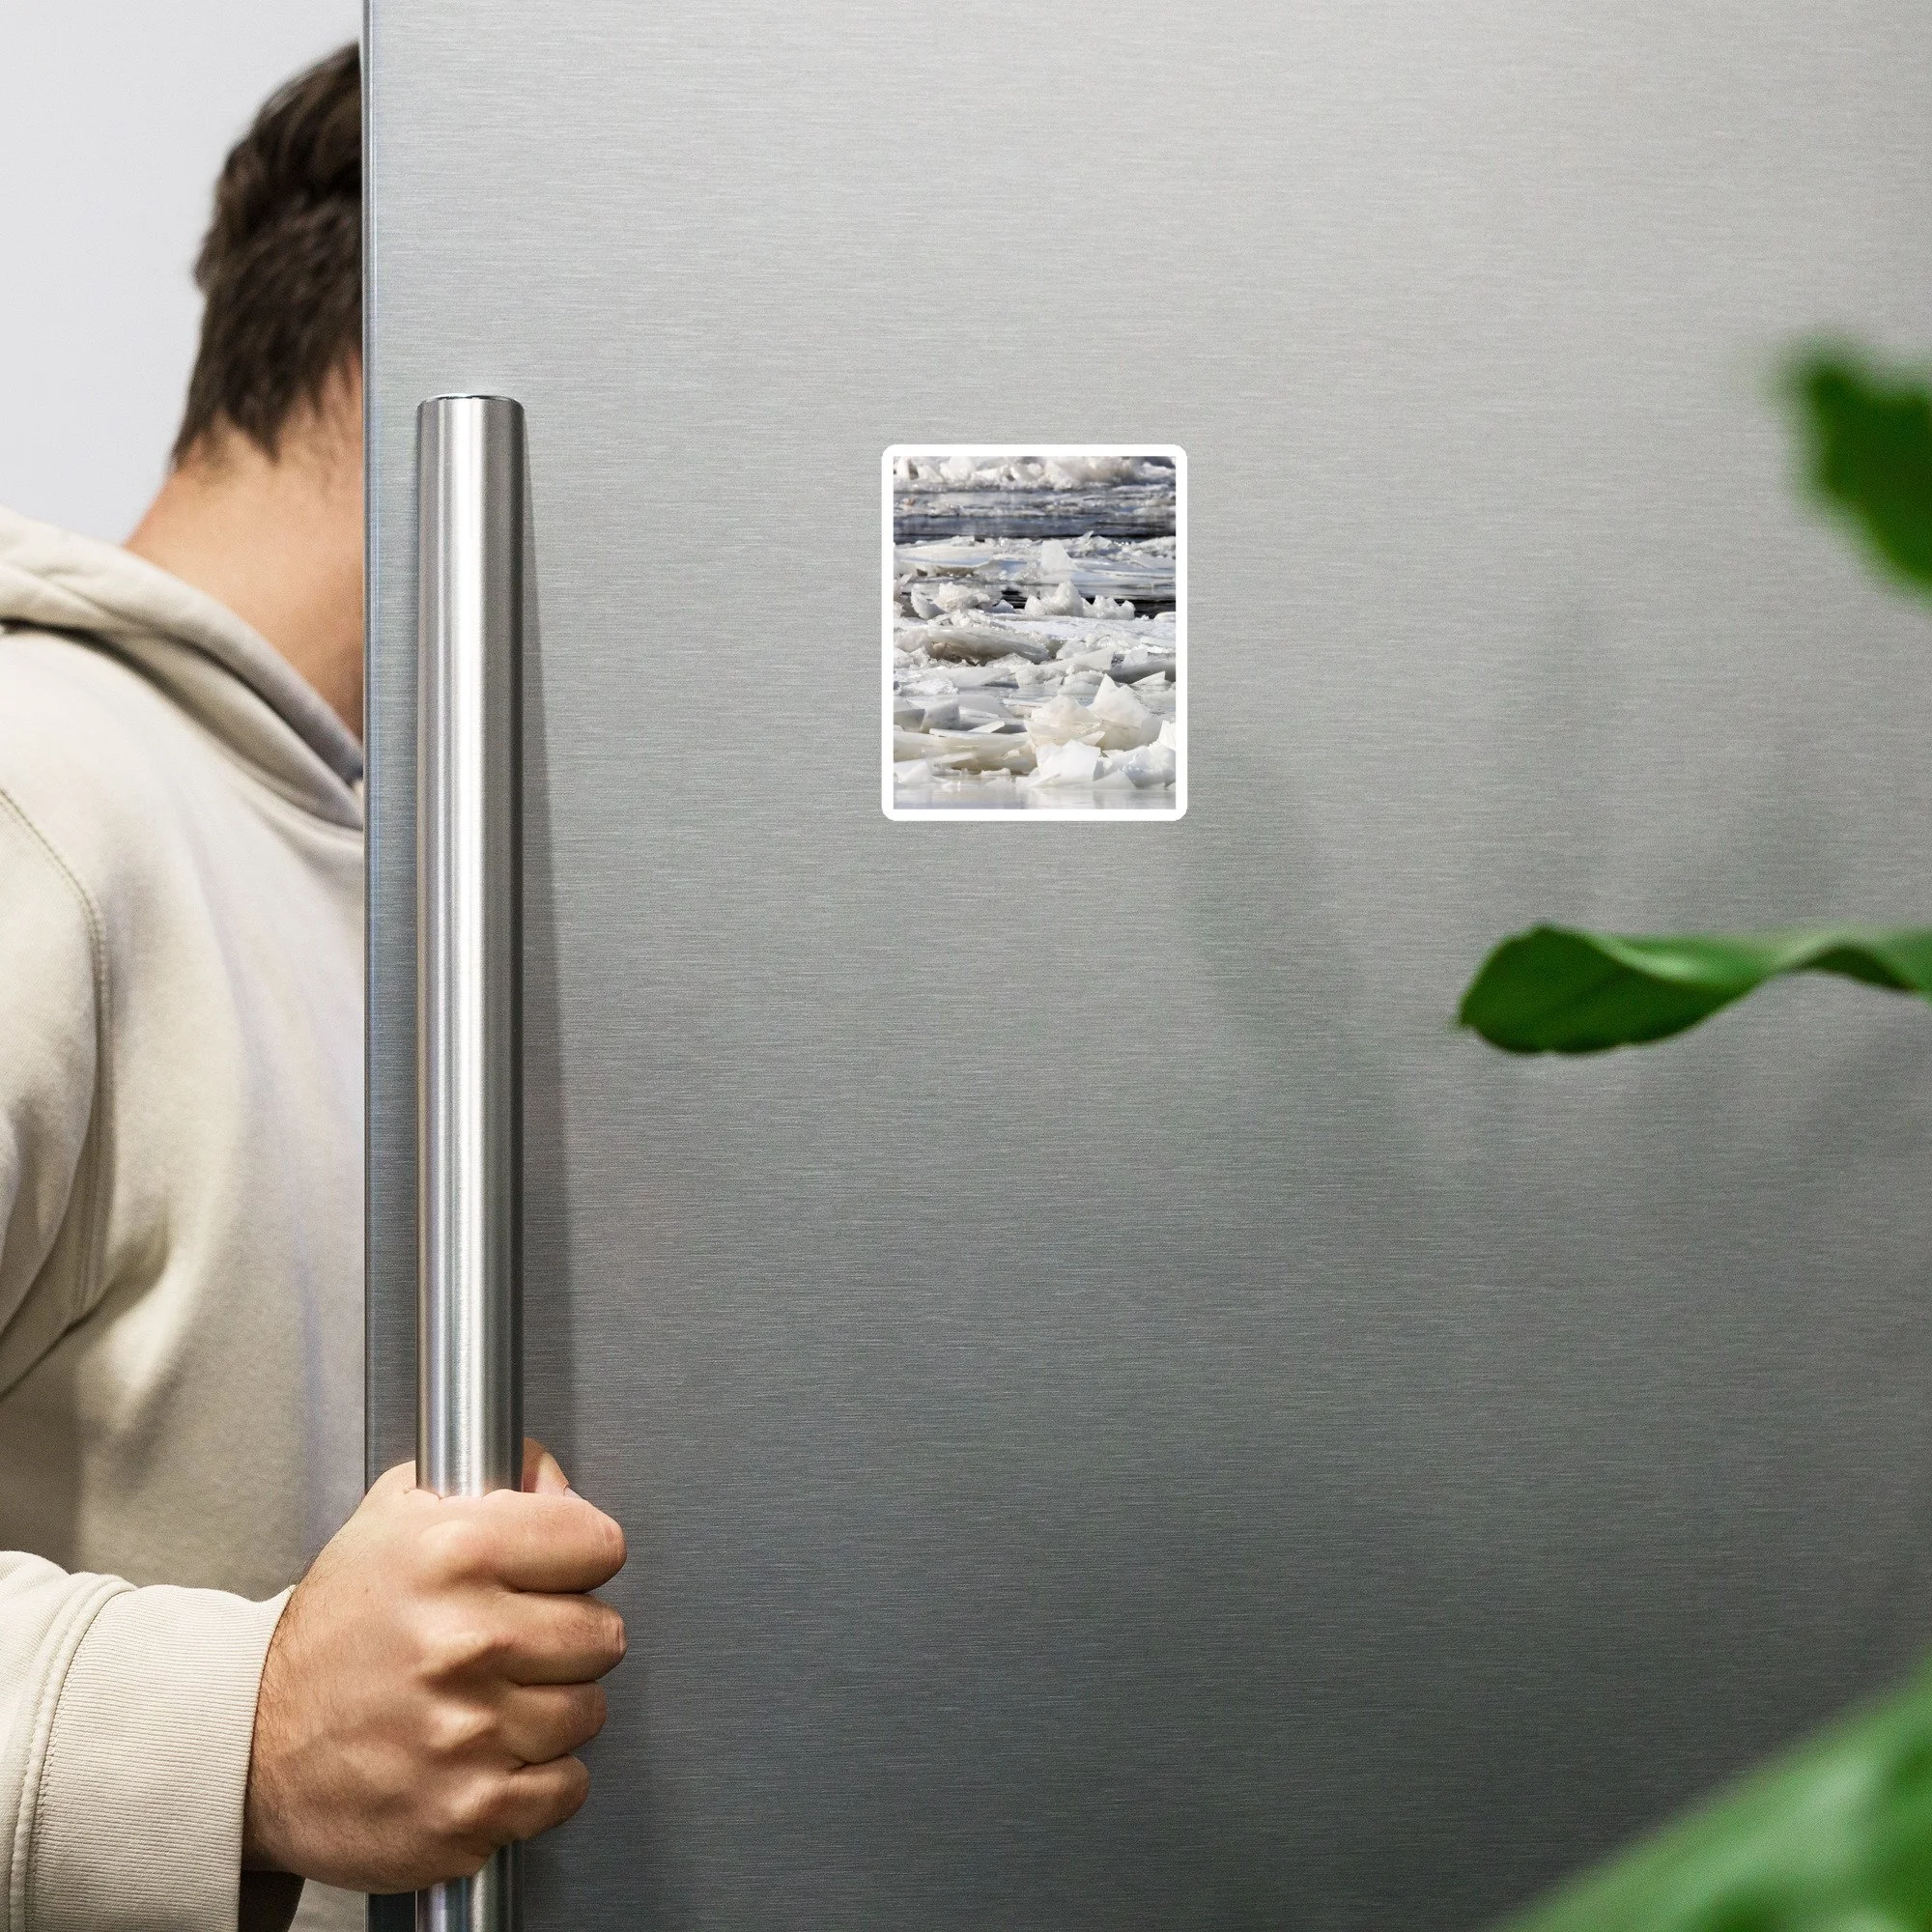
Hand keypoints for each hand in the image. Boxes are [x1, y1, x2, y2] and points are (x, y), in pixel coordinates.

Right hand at [242, 1440, 626, 1890]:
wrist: (248, 1746)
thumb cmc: (330, 1634)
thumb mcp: (392, 1520)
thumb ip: (488, 1483)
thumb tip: (557, 1482)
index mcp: (456, 1554)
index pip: (598, 1544)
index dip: (580, 1557)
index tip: (559, 1572)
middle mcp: (468, 1640)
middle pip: (603, 1632)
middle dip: (568, 1636)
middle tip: (518, 1644)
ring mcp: (470, 1732)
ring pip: (588, 1710)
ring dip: (553, 1708)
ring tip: (493, 1699)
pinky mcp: (469, 1811)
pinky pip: (568, 1787)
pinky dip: (541, 1779)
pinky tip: (492, 1756)